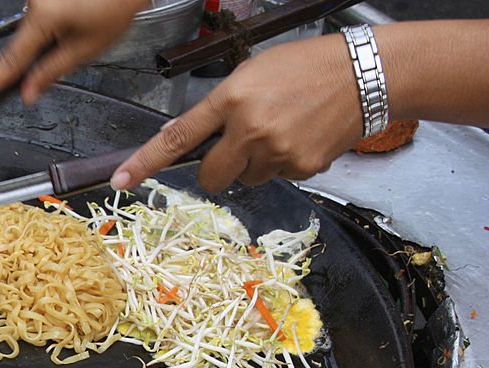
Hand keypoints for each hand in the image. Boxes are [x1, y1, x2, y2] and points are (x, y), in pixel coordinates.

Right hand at [0, 0, 146, 107]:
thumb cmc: (115, 4)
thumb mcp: (86, 48)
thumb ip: (51, 73)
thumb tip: (28, 93)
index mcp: (42, 18)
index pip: (10, 62)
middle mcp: (34, 1)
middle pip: (24, 44)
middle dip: (42, 54)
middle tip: (72, 44)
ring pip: (35, 29)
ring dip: (52, 36)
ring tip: (82, 25)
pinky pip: (42, 15)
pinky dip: (56, 22)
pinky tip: (78, 16)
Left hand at [111, 34, 362, 192]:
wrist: (366, 75)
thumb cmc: (306, 67)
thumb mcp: (252, 74)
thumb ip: (220, 107)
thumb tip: (192, 140)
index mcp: (232, 99)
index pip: (178, 137)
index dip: (146, 161)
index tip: (122, 179)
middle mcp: (251, 129)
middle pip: (212, 176)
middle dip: (218, 169)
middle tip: (240, 145)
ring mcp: (277, 152)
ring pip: (246, 179)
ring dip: (255, 163)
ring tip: (282, 130)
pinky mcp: (302, 168)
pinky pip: (278, 178)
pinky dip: (284, 164)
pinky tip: (302, 136)